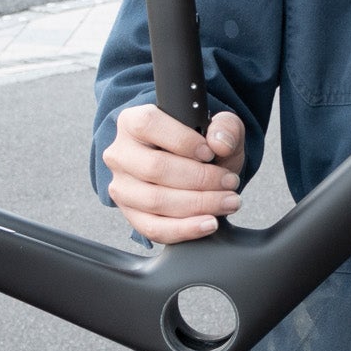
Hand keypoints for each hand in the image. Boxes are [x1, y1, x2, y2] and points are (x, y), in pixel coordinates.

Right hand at [102, 103, 245, 242]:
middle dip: (200, 178)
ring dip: (198, 204)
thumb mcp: (218, 127)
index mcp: (133, 122)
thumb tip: (220, 144)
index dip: (182, 141)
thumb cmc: (200, 145)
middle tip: (229, 181)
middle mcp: (120, 154)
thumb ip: (225, 127)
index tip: (211, 153)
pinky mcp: (131, 215)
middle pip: (155, 168)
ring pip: (155, 200)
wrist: (192, 169)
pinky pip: (154, 228)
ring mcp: (122, 187)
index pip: (149, 125)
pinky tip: (208, 223)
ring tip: (228, 201)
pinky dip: (185, 229)